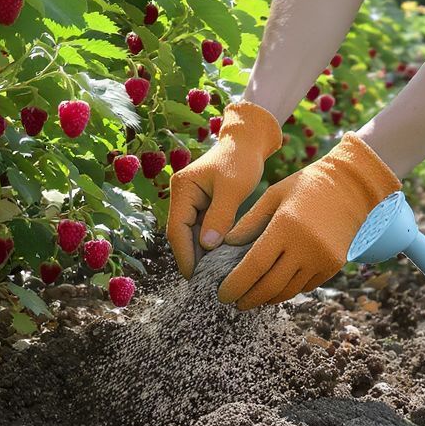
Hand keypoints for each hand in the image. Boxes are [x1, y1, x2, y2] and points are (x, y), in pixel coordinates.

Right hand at [165, 99, 283, 278]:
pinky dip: (208, 245)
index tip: (196, 276)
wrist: (247, 143)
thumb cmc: (240, 160)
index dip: (185, 255)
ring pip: (190, 234)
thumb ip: (219, 216)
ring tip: (212, 277)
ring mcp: (190, 201)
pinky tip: (218, 261)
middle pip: (180, 234)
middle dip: (191, 258)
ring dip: (199, 254)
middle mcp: (182, 195)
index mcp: (183, 188)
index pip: (177, 228)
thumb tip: (207, 246)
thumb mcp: (232, 188)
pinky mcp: (202, 205)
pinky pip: (201, 230)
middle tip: (204, 283)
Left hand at [216, 132, 401, 309]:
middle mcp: (306, 247)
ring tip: (250, 298)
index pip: (255, 265)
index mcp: (286, 226)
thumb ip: (249, 222)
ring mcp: (322, 259)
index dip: (236, 284)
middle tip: (232, 301)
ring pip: (288, 291)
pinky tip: (274, 287)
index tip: (222, 293)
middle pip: (270, 285)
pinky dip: (287, 290)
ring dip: (267, 298)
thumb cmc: (305, 186)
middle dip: (248, 298)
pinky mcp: (334, 266)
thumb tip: (225, 245)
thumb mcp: (272, 195)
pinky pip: (305, 287)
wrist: (351, 186)